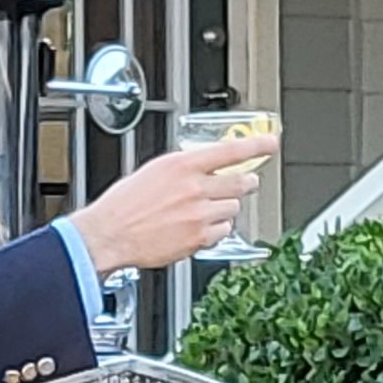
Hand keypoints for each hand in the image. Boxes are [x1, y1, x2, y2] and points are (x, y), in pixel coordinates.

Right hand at [70, 134, 275, 276]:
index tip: (271, 143)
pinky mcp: (199, 239)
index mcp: (182, 165)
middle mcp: (195, 189)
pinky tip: (198, 227)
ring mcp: (199, 215)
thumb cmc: (125, 205)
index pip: (230, 151)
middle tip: (244, 183)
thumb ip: (184, 168)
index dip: (256, 146)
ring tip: (204, 210)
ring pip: (233, 208)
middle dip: (245, 183)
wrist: (110, 234)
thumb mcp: (154, 171)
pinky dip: (216, 229)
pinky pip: (223, 231)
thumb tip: (205, 167)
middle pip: (240, 182)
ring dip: (225, 208)